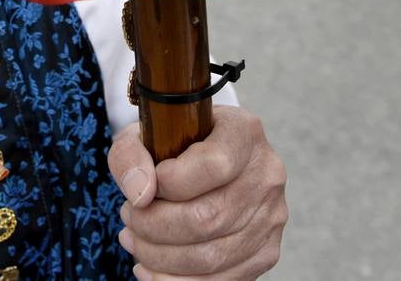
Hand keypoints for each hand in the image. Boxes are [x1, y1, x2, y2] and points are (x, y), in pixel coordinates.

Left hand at [108, 106, 286, 279]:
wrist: (202, 160)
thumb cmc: (172, 145)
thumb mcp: (143, 135)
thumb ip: (131, 154)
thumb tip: (140, 193)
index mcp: (244, 133)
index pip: (214, 165)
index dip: (170, 183)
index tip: (147, 186)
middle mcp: (266, 174)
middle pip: (208, 218)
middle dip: (154, 226)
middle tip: (129, 218)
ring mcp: (271, 217)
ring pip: (211, 257)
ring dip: (159, 256)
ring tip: (134, 240)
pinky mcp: (266, 252)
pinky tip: (151, 268)